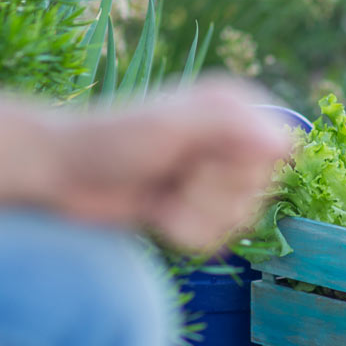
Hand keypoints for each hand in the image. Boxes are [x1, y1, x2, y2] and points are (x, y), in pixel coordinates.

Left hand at [51, 77, 294, 251]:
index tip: (200, 158)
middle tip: (171, 175)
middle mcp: (232, 138)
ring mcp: (215, 174)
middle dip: (210, 195)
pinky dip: (185, 233)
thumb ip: (229, 128)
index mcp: (235, 107)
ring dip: (194, 217)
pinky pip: (218, 238)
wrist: (61, 175)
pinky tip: (156, 213)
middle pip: (259, 190)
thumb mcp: (170, 127)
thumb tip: (285, 143)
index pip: (278, 150)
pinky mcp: (197, 207)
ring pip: (240, 219)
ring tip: (160, 197)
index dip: (242, 167)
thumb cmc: (111, 140)